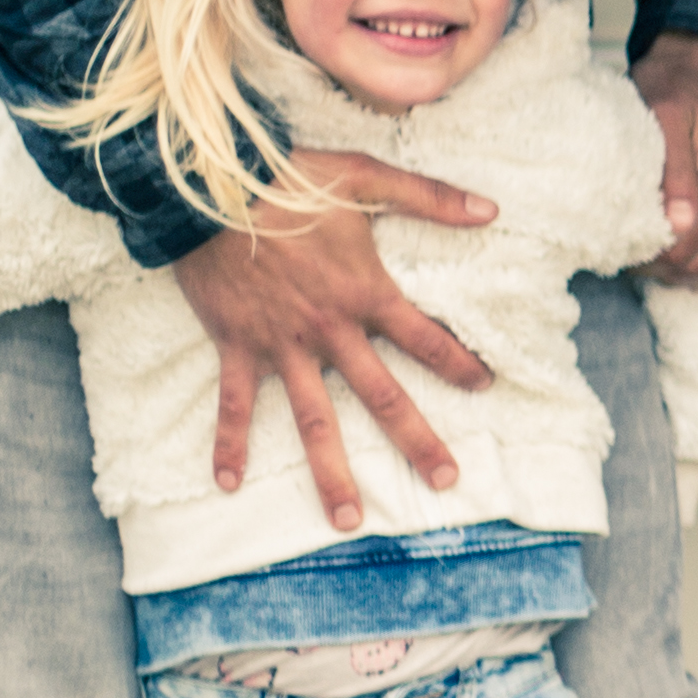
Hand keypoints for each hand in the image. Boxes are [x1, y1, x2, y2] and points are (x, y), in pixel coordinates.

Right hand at [172, 152, 497, 528]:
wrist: (207, 187)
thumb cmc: (288, 180)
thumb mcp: (366, 177)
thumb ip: (429, 196)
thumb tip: (490, 208)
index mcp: (364, 294)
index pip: (425, 338)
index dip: (459, 362)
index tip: (486, 387)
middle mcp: (328, 331)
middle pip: (381, 396)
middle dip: (417, 441)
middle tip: (446, 482)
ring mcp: (280, 346)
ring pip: (312, 420)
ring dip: (331, 472)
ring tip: (350, 520)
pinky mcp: (236, 347)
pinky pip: (233, 405)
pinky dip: (229, 443)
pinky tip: (230, 483)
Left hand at [633, 31, 697, 290]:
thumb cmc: (674, 87)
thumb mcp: (661, 115)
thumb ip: (673, 171)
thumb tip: (681, 225)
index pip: (687, 248)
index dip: (651, 259)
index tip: (624, 251)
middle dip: (666, 269)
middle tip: (633, 258)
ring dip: (692, 275)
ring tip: (658, 262)